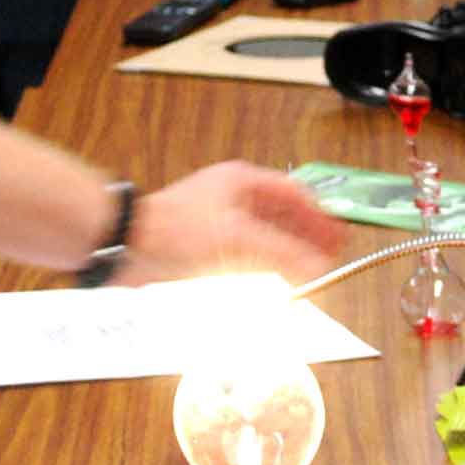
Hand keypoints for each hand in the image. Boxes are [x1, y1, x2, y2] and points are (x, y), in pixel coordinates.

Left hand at [116, 162, 345, 287]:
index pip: (295, 195)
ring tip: (308, 273)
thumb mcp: (240, 239)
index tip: (338, 238)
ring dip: (286, 254)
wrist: (125, 245)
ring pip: (264, 236)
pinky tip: (273, 282)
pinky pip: (244, 254)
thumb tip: (318, 267)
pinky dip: (264, 266)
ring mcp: (218, 221)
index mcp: (243, 182)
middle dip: (306, 237)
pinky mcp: (203, 246)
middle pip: (282, 216)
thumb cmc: (177, 230)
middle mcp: (232, 197)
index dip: (320, 217)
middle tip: (329, 257)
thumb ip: (283, 253)